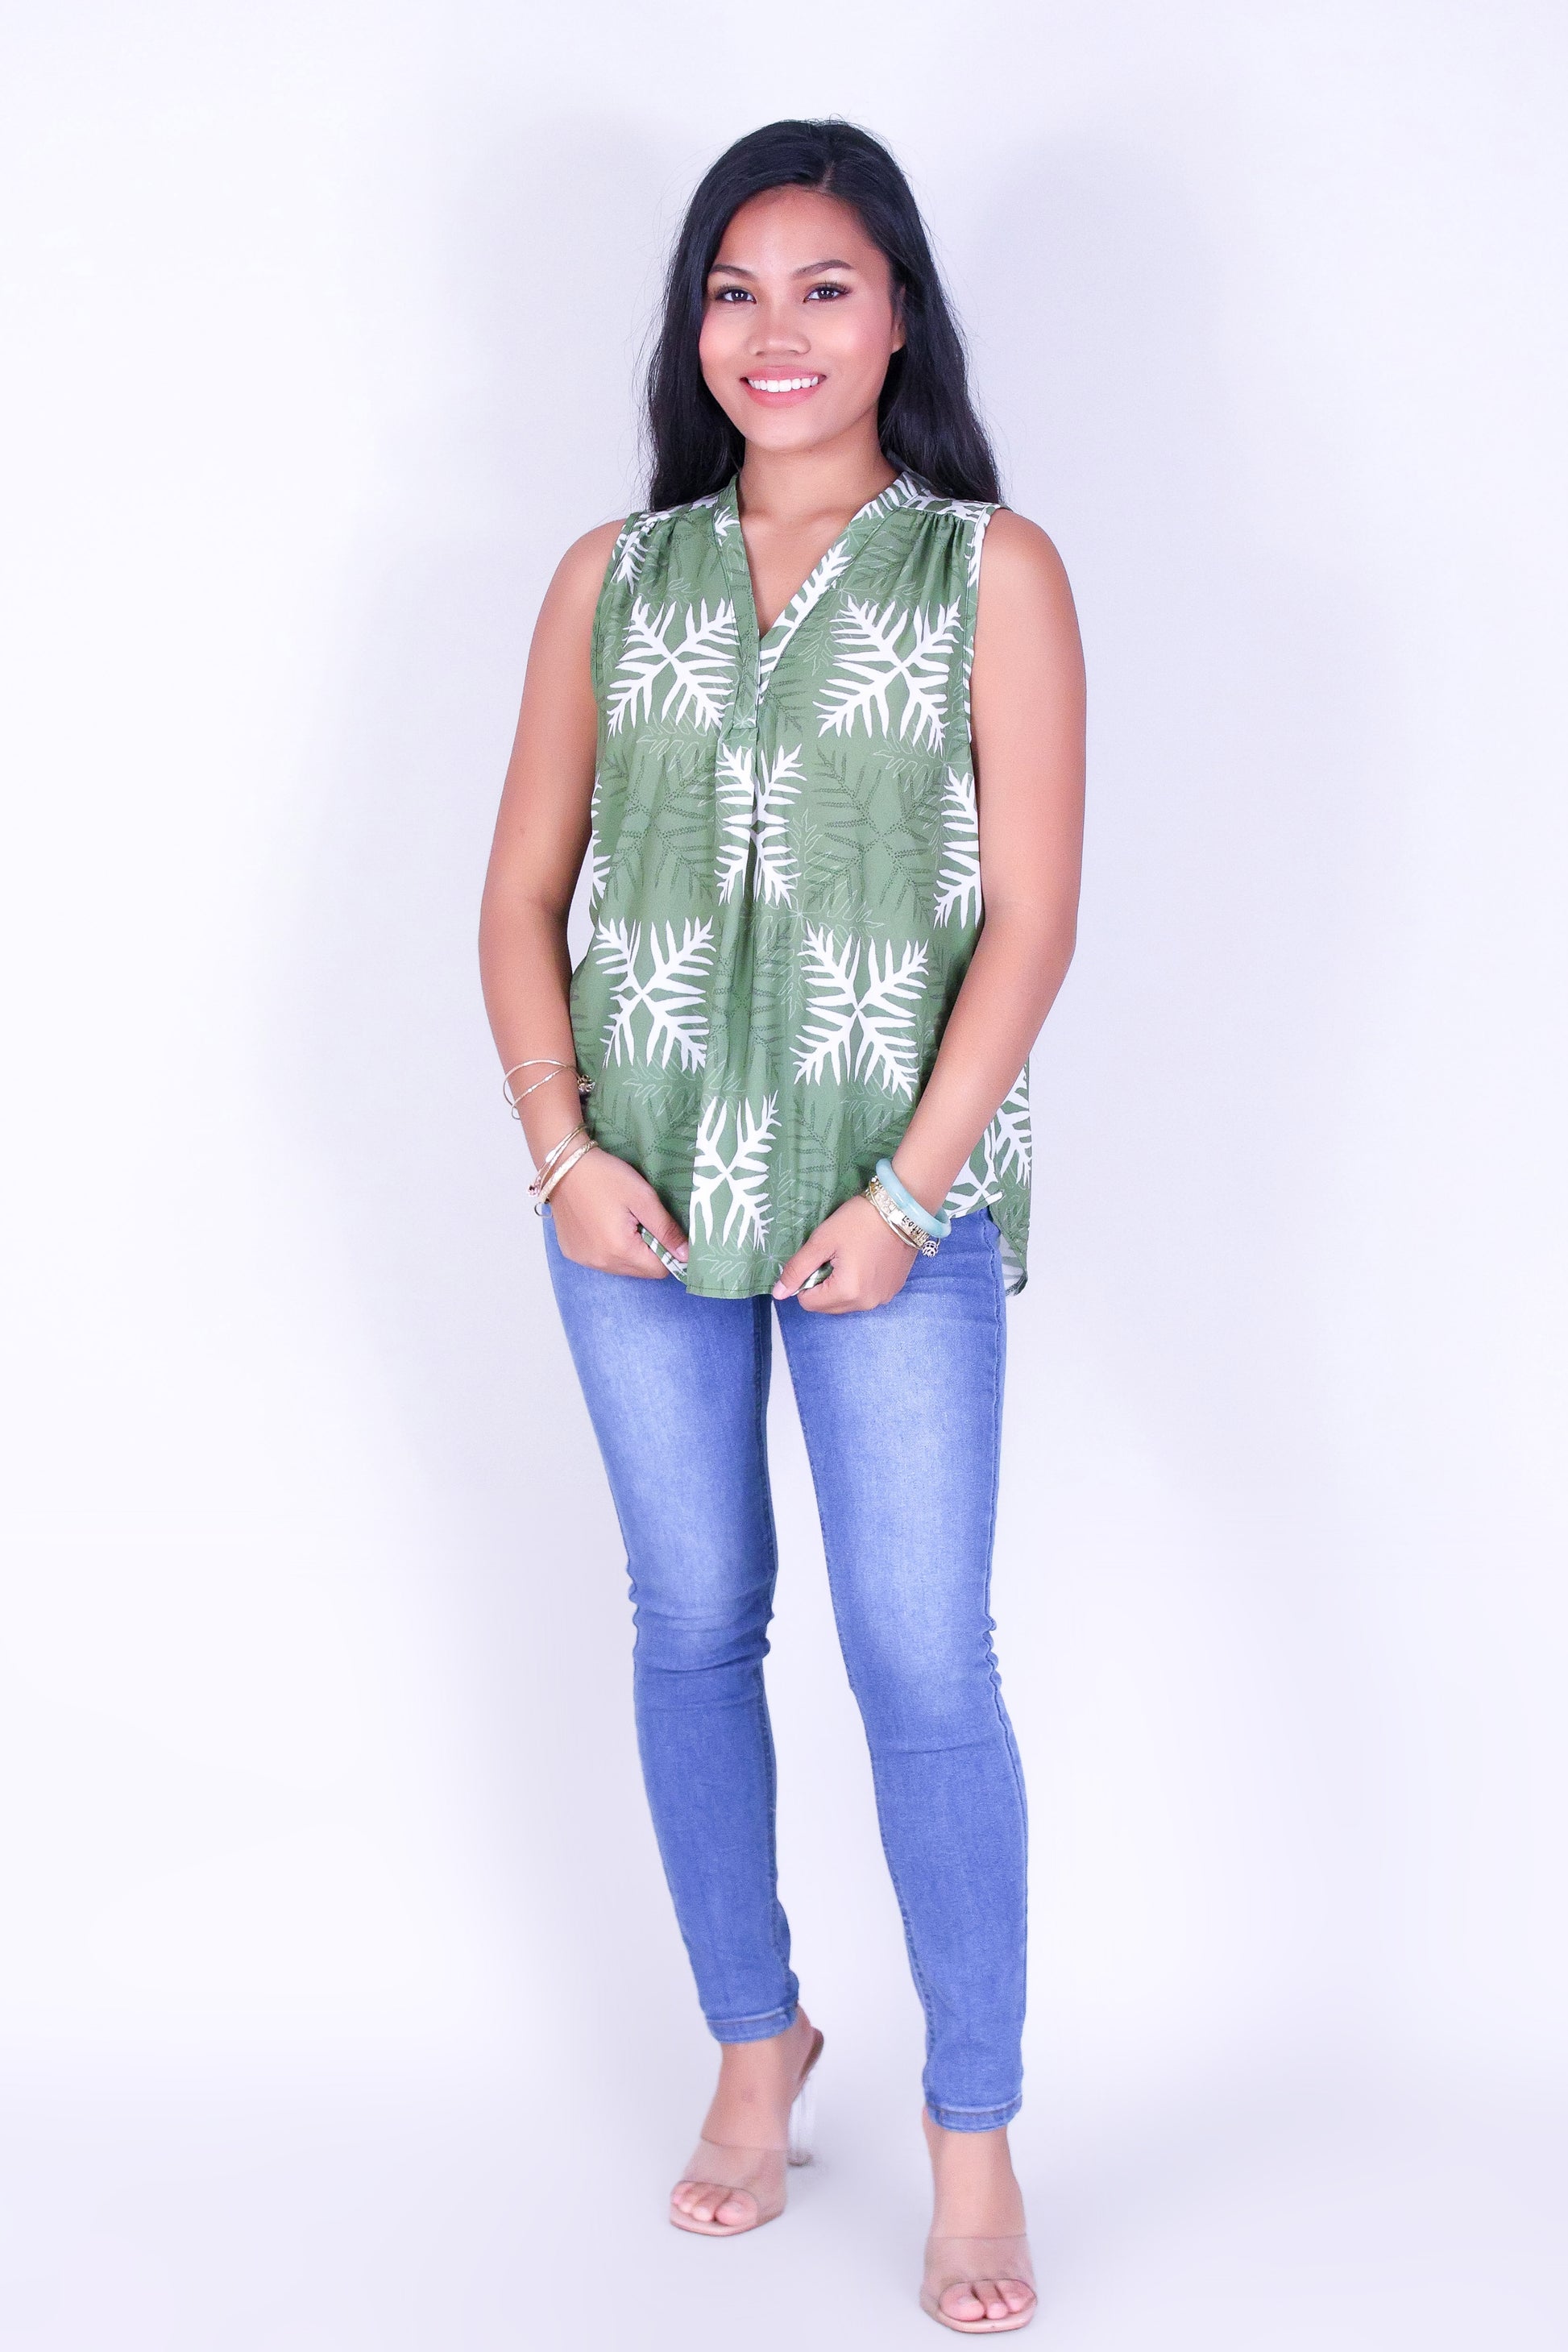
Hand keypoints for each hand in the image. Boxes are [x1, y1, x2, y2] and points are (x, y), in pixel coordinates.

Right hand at [546, 1146, 688, 1277]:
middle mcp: (601, 1263)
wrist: (564, 1164)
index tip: (661, 1229)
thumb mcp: (643, 1198)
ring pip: (621, 1268)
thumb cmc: (606, 1176)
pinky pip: (601, 1261)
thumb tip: (687, 1256)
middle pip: (640, 1271)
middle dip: (648, 1252)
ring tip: (621, 1221)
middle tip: (640, 1221)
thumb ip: (666, 1229)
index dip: (667, 1251)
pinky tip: (602, 1225)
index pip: (659, 1270)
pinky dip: (608, 1249)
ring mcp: (584, 1260)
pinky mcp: (572, 1253)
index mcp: (620, 1250)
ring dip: (628, 1252)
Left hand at [771, 1194, 918, 1313]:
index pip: (808, 1303)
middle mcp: (867, 1303)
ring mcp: (882, 1298)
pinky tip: (866, 1259)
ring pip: (846, 1303)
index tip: (819, 1258)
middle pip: (827, 1306)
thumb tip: (778, 1294)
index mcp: (847, 1292)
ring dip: (841, 1286)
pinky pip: (865, 1296)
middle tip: (834, 1256)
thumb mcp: (822, 1241)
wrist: (902, 1207)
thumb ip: (797, 1269)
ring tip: (851, 1256)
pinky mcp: (893, 1290)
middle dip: (823, 1285)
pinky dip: (859, 1283)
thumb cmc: (859, 1219)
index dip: (806, 1281)